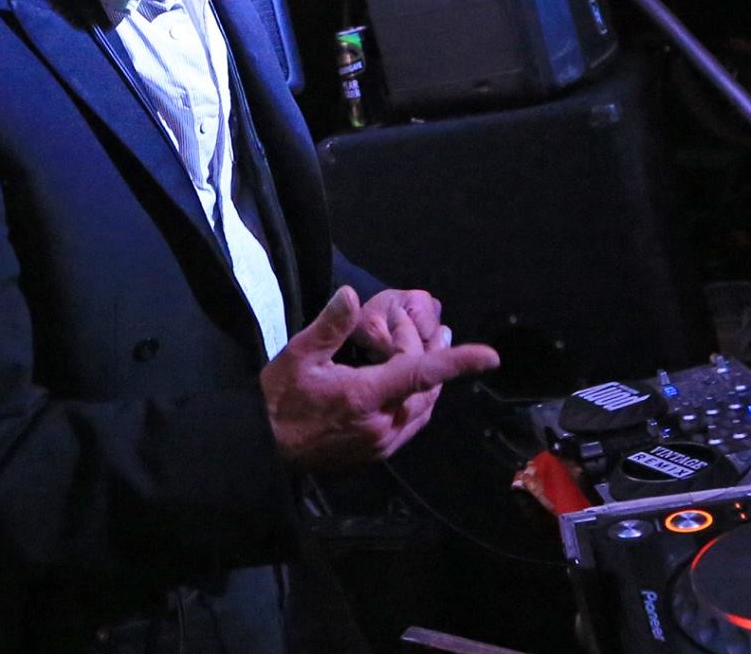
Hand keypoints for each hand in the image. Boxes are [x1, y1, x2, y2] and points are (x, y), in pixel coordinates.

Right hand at [258, 286, 498, 468]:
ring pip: (421, 412)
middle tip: (439, 331)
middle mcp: (380, 425)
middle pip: (426, 390)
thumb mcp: (297, 357)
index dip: (458, 363)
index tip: (491, 357)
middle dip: (436, 359)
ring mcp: (378, 445)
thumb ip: (329, 326)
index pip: (422, 373)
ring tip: (434, 351)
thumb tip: (350, 295)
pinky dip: (418, 403)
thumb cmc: (276, 401)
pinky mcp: (373, 456)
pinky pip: (408, 426)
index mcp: (365, 396)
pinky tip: (411, 387)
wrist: (259, 451)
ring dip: (431, 383)